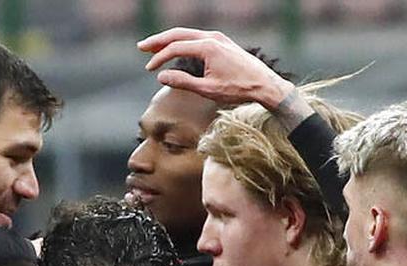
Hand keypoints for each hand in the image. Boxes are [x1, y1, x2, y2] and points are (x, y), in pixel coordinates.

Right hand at [139, 28, 294, 109]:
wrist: (265, 85)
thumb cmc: (239, 89)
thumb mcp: (208, 90)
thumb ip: (183, 82)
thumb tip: (161, 77)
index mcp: (208, 47)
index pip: (176, 48)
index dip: (160, 58)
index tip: (149, 70)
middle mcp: (212, 37)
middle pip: (178, 34)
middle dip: (159, 41)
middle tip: (141, 47)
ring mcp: (218, 38)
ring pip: (188, 34)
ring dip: (170, 40)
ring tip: (154, 48)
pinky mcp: (222, 42)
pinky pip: (197, 38)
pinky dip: (183, 42)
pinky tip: (176, 50)